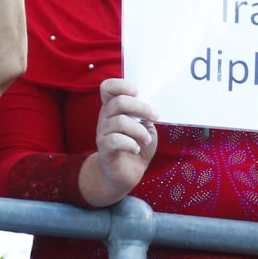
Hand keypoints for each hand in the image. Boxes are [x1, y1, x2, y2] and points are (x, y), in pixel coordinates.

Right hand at [93, 78, 158, 203]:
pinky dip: (131, 144)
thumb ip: (146, 115)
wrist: (126, 173)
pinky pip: (115, 141)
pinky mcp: (104, 150)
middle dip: (141, 107)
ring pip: (120, 121)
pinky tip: (136, 149)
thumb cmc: (137, 145)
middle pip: (118, 102)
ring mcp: (102, 133)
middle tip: (154, 116)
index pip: (108, 87)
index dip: (121, 85)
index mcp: (113, 108)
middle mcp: (105, 117)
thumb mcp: (145, 127)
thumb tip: (151, 106)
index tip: (137, 92)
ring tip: (146, 139)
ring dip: (139, 130)